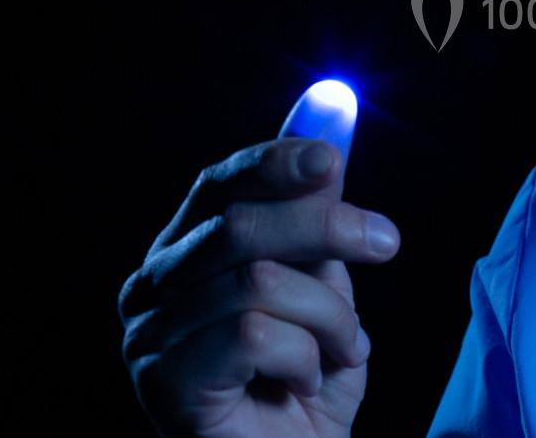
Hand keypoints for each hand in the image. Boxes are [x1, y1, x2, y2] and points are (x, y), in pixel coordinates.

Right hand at [118, 138, 401, 436]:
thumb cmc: (305, 379)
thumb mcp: (321, 287)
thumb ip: (314, 222)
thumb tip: (328, 152)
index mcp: (185, 251)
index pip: (218, 186)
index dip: (272, 163)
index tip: (330, 155)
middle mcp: (152, 287)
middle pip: (237, 224)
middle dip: (324, 226)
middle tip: (386, 241)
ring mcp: (149, 336)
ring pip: (258, 282)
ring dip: (328, 316)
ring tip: (346, 348)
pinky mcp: (164, 384)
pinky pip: (253, 336)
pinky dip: (303, 355)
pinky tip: (306, 381)